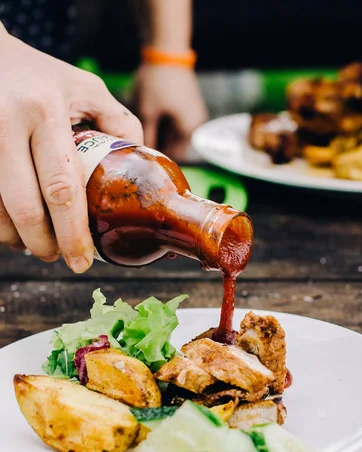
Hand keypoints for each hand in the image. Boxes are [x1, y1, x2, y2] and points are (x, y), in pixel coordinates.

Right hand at [0, 30, 142, 272]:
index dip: (72, 233)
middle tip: (61, 258)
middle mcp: (6, 123)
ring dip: (19, 239)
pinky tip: (16, 226)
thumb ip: (120, 125)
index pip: (62, 187)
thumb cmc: (44, 76)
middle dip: (45, 245)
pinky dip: (0, 224)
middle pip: (25, 208)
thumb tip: (142, 172)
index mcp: (45, 110)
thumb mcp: (88, 89)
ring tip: (39, 244)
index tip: (83, 260)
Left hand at [135, 64, 207, 159]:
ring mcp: (195, 116)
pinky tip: (149, 124)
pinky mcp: (190, 107)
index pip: (174, 158)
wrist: (168, 51)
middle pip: (176, 147)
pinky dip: (165, 126)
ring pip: (175, 135)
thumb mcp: (148, 112)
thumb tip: (141, 155)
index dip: (157, 162)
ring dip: (161, 137)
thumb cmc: (158, 83)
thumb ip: (147, 136)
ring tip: (141, 137)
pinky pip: (177, 124)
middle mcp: (196, 126)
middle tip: (138, 152)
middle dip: (158, 148)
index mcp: (189, 131)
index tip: (140, 162)